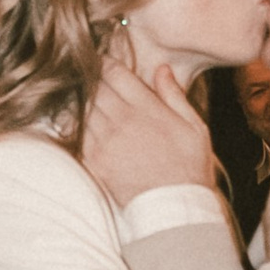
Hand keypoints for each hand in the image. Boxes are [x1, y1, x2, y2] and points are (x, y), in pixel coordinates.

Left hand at [81, 58, 217, 207]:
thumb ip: (174, 95)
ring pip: (82, 109)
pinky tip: (77, 121)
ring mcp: (105, 142)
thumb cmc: (190, 167)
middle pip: (95, 88)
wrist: (175, 207)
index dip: (106, 63)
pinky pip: (76, 135)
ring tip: (80, 95)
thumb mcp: (194, 127)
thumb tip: (162, 69)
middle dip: (91, 79)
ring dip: (81, 100)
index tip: (102, 61)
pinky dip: (74, 125)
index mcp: (146, 108)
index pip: (115, 74)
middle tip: (87, 74)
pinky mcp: (94, 162)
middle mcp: (122, 121)